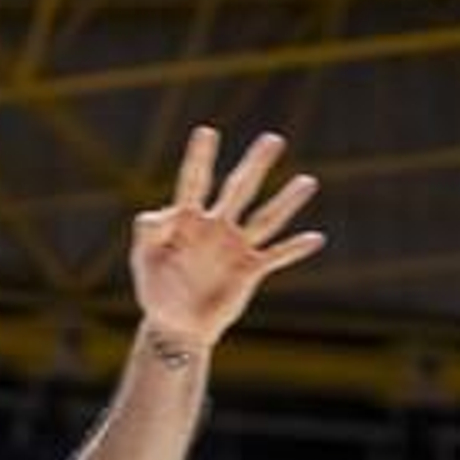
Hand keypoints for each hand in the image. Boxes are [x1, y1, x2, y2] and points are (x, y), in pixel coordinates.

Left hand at [130, 127, 324, 351]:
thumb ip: (148, 233)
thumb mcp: (144, 259)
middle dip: (255, 165)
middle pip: (239, 189)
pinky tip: (316, 238)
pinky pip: (276, 256)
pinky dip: (295, 249)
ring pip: (265, 219)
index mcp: (188, 220)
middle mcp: (216, 227)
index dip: (200, 159)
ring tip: (308, 181)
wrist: (175, 326)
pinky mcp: (249, 271)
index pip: (194, 183)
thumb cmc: (156, 290)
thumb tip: (155, 214)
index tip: (206, 132)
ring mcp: (235, 248)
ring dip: (286, 201)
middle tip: (273, 139)